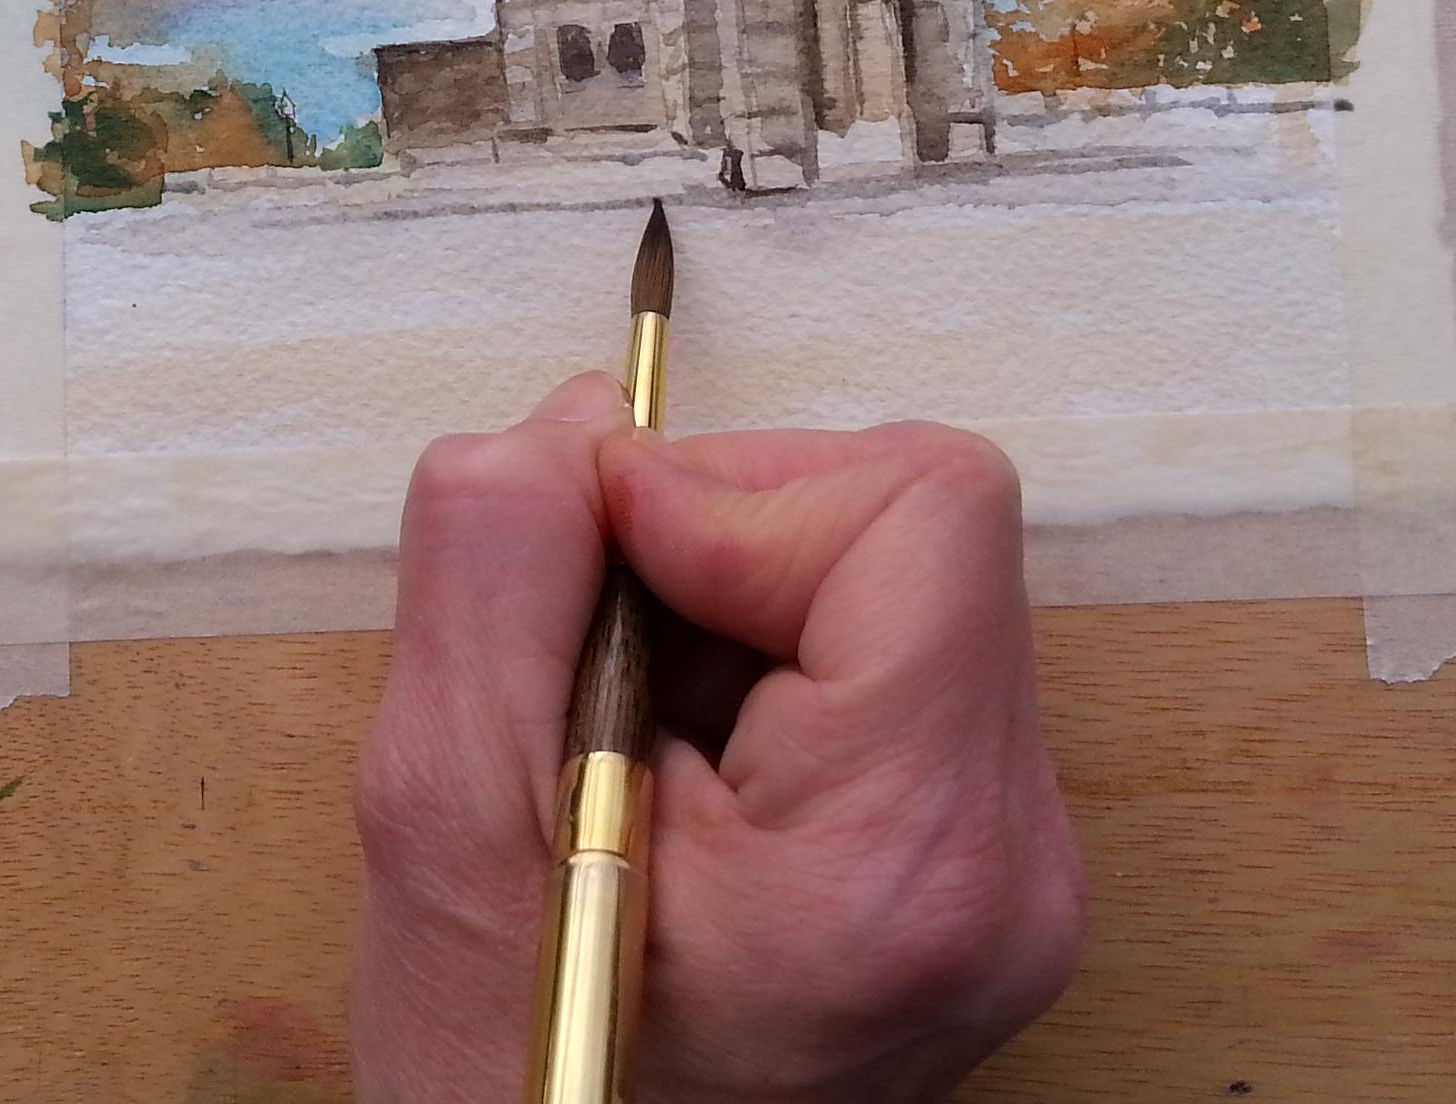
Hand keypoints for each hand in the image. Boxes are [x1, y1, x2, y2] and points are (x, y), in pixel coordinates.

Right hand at [352, 381, 1085, 1102]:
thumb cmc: (513, 1085)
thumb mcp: (441, 823)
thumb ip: (499, 576)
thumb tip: (581, 418)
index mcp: (910, 859)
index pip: (924, 511)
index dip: (739, 490)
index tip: (606, 561)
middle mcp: (1012, 858)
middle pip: (917, 524)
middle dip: (728, 539)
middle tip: (596, 658)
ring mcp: (1013, 861)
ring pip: (900, 575)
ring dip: (735, 598)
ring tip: (630, 734)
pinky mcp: (981, 854)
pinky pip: (892, 652)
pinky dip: (765, 657)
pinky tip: (678, 765)